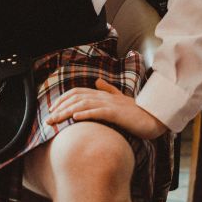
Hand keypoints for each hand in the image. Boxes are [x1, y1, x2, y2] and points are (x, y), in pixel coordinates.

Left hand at [46, 78, 167, 139]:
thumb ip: (108, 90)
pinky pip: (99, 112)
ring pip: (83, 105)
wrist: (153, 118)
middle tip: (47, 120)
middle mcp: (104, 97)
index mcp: (102, 94)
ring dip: (67, 112)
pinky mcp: (116, 113)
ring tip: (55, 120)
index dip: (62, 100)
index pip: (77, 93)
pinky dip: (86, 114)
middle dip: (59, 108)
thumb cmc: (136, 112)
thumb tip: (97, 81)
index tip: (52, 110)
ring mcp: (110, 104)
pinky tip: (75, 118)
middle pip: (76, 98)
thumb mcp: (120, 99)